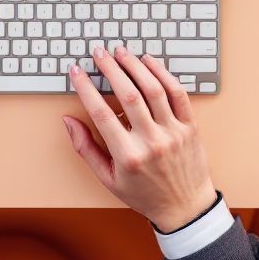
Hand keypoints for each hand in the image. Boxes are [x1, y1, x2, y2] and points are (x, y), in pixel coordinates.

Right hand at [63, 45, 215, 231]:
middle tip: (99, 53)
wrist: (185, 208)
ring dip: (135, 66)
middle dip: (110, 69)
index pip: (101, 113)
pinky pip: (178, 94)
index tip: (77, 72)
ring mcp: (173, 133)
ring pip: (153, 89)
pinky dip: (163, 74)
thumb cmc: (144, 194)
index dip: (86, 88)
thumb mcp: (108, 179)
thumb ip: (86, 148)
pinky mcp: (190, 127)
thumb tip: (68, 120)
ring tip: (121, 52)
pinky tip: (149, 62)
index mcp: (128, 156)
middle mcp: (151, 142)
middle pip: (128, 95)